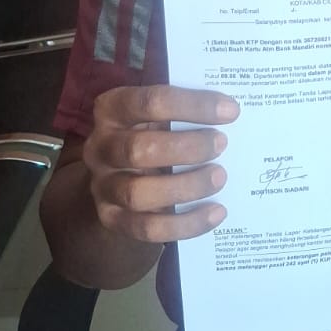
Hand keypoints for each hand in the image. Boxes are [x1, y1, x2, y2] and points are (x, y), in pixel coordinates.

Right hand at [84, 85, 238, 243]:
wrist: (122, 172)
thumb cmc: (152, 131)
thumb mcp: (160, 111)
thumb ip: (185, 106)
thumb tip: (230, 107)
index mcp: (111, 109)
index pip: (149, 101)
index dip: (192, 105)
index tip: (230, 110)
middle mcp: (100, 147)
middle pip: (137, 150)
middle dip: (187, 148)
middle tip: (222, 144)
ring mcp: (102, 186)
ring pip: (138, 193)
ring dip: (186, 186)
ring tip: (220, 177)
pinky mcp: (112, 219)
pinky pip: (147, 228)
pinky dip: (186, 223)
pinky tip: (216, 212)